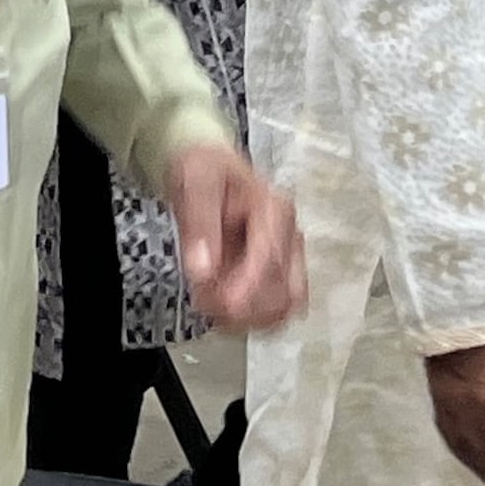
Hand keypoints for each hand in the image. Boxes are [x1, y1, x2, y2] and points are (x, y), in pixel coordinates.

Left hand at [163, 142, 305, 329]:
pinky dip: (253, 318)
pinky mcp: (281, 272)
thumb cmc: (203, 169)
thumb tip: (203, 271)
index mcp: (275, 211)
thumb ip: (199, 224)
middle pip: (283, 294)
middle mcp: (290, 236)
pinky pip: (279, 309)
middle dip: (241, 308)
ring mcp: (289, 256)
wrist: (208, 167)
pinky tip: (225, 309)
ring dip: (248, 318)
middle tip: (202, 300)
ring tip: (212, 305)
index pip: (270, 264)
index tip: (208, 300)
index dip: (241, 292)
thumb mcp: (194, 182)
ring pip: (285, 307)